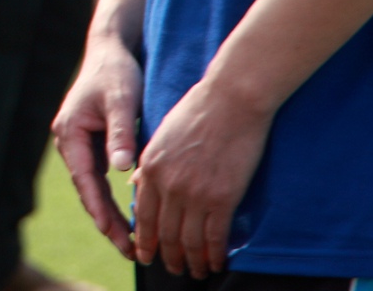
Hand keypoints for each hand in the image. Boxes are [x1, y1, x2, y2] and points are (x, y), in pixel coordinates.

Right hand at [52, 35, 144, 258]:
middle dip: (106, 220)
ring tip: (130, 240)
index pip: (85, 180)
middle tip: (128, 248)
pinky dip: (111, 196)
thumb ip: (120, 134)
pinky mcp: (90, 142)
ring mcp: (77, 143)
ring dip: (108, 212)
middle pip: (87, 189)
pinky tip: (128, 213)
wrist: (110, 49)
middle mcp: (68, 141)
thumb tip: (120, 169)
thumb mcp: (121, 100)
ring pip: (92, 186)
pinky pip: (98, 177)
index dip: (100, 210)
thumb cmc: (116, 72)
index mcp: (70, 132)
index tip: (117, 234)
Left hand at [130, 74, 274, 278]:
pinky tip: (216, 263)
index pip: (142, 216)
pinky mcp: (222, 197)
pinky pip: (215, 236)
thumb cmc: (198, 112)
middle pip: (164, 233)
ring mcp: (195, 193)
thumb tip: (141, 187)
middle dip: (168, 257)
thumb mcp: (161, 135)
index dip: (145, 241)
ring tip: (194, 272)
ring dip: (191, 262)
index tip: (146, 255)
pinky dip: (214, 254)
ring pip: (189, 241)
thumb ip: (151, 164)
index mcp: (150, 167)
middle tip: (172, 270)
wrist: (231, 100)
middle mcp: (168, 184)